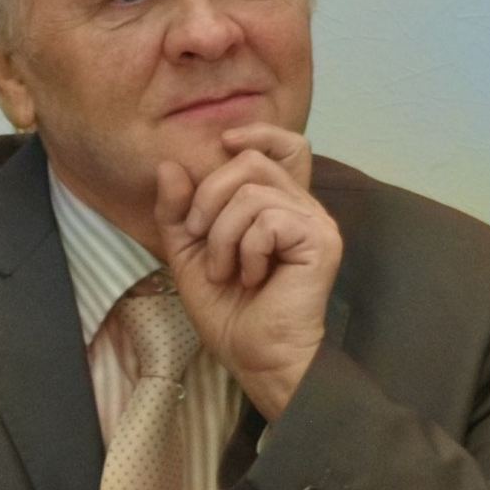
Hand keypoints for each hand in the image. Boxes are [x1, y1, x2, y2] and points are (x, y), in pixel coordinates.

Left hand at [155, 123, 341, 420]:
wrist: (255, 356)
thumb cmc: (228, 308)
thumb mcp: (188, 252)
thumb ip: (177, 210)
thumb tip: (168, 165)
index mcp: (277, 204)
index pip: (285, 144)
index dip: (257, 133)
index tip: (222, 142)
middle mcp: (301, 206)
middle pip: (252, 160)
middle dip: (209, 195)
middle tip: (200, 235)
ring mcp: (314, 221)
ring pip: (252, 192)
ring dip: (222, 234)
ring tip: (226, 269)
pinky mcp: (320, 240)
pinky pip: (266, 219)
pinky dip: (244, 249)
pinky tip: (252, 277)